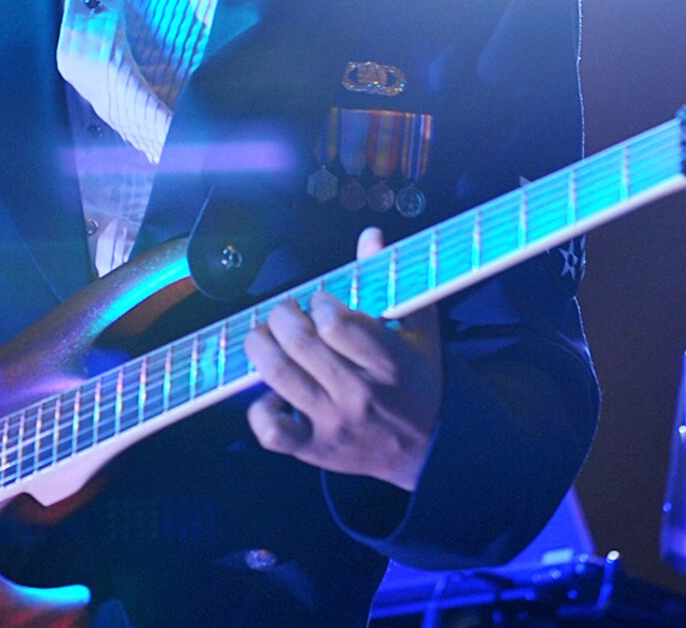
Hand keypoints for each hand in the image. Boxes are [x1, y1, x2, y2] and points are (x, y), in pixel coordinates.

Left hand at [245, 226, 442, 490]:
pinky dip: (259, 410)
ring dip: (261, 347)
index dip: (319, 304)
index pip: (336, 324)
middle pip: (300, 344)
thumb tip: (370, 236)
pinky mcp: (314, 449)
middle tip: (286, 312)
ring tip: (264, 337)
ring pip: (278, 377)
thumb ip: (392, 281)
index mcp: (388, 362)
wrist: (426, 450)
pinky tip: (269, 394)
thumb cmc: (418, 381)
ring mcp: (333, 423)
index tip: (320, 303)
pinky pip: (272, 431)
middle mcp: (358, 393)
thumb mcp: (418, 329)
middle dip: (283, 316)